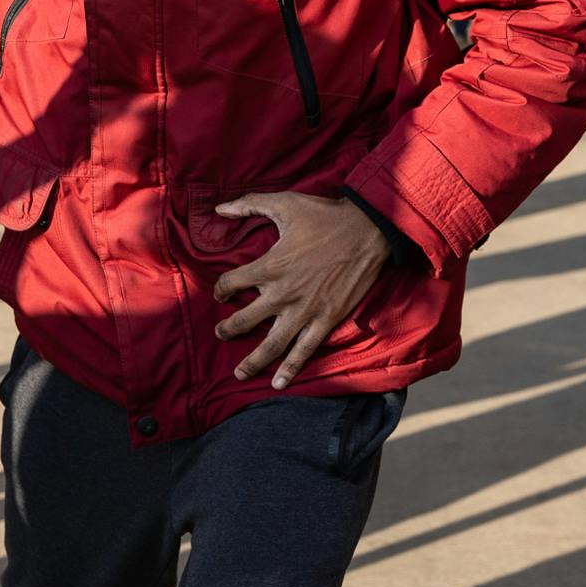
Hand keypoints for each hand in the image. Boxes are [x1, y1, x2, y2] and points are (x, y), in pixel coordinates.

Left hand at [212, 191, 389, 388]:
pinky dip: (290, 368)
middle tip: (221, 334)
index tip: (220, 293)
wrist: (366, 230)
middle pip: (243, 320)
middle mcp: (281, 294)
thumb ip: (248, 204)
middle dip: (228, 330)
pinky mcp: (325, 320)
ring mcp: (303, 311)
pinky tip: (278, 383)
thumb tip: (218, 208)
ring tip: (239, 374)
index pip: (230, 284)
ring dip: (252, 361)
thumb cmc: (324, 215)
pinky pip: (304, 350)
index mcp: (268, 266)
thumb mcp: (283, 203)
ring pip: (270, 344)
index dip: (220, 290)